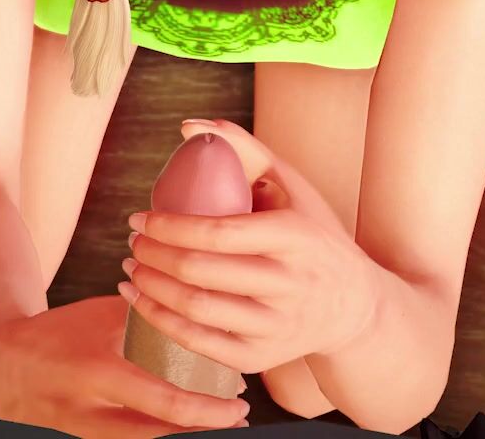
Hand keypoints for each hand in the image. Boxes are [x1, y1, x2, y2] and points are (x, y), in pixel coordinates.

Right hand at [0, 293, 252, 437]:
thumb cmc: (57, 333)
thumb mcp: (100, 317)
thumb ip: (147, 318)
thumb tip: (204, 317)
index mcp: (97, 375)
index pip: (165, 405)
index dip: (209, 412)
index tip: (240, 404)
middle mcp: (86, 414)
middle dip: (202, 435)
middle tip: (238, 423)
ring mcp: (75, 436)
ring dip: (179, 438)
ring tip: (213, 428)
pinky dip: (151, 436)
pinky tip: (174, 429)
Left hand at [118, 119, 379, 375]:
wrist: (353, 307)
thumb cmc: (313, 236)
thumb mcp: (294, 187)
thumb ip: (246, 150)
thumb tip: (188, 127)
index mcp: (297, 237)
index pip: (220, 232)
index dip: (170, 226)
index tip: (140, 217)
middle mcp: (290, 285)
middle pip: (201, 273)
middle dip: (153, 255)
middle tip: (133, 242)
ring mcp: (276, 326)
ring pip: (196, 310)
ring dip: (150, 288)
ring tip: (132, 267)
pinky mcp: (261, 357)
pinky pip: (199, 343)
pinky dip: (159, 321)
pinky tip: (140, 299)